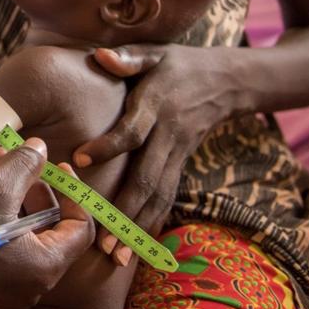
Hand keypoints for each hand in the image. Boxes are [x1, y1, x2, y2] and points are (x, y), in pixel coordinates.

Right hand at [0, 139, 94, 308]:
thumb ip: (26, 164)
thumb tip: (42, 149)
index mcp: (42, 266)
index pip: (80, 229)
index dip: (73, 193)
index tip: (57, 167)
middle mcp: (29, 284)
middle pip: (50, 228)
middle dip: (35, 187)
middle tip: (18, 160)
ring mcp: (5, 285)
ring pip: (23, 232)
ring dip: (12, 195)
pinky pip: (3, 242)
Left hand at [74, 44, 235, 263]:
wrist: (229, 81)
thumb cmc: (179, 64)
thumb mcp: (154, 53)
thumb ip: (128, 57)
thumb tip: (100, 56)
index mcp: (157, 105)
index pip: (132, 130)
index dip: (107, 145)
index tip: (79, 159)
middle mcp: (168, 135)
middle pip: (146, 178)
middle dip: (123, 211)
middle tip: (100, 239)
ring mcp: (178, 153)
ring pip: (158, 196)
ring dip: (137, 227)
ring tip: (116, 255)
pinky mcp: (182, 164)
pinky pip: (168, 197)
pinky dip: (153, 222)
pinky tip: (138, 247)